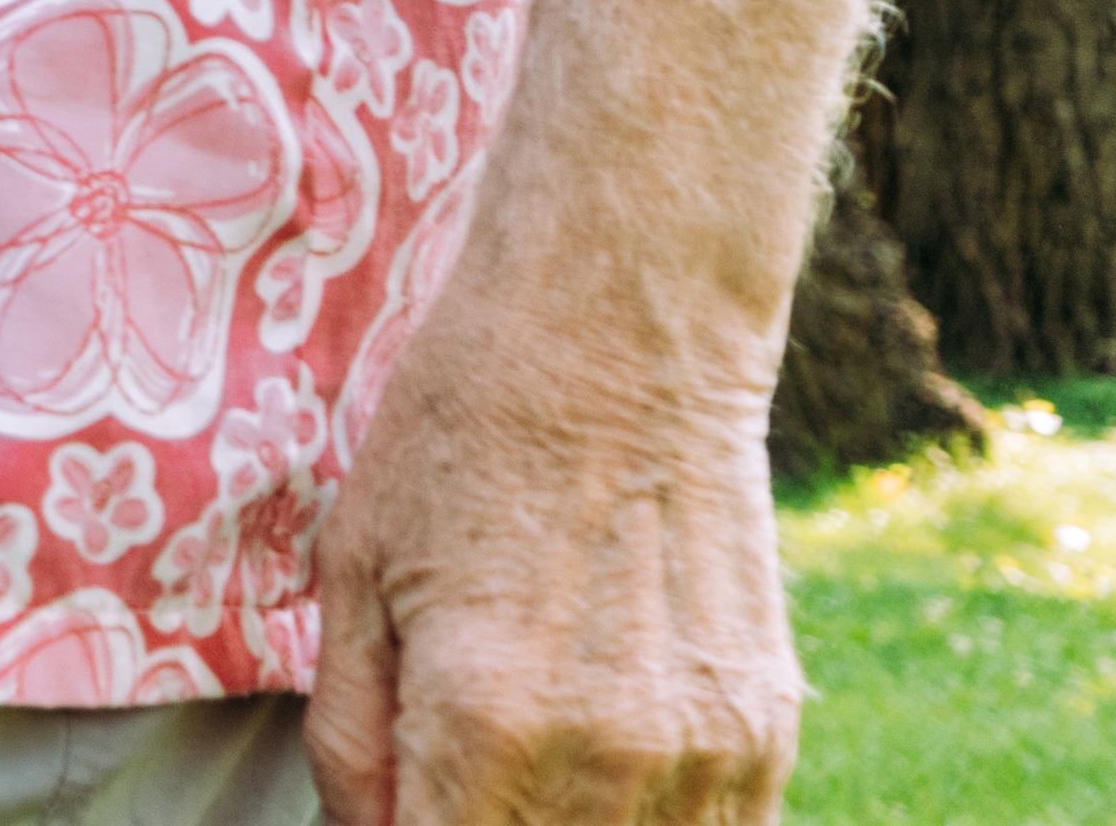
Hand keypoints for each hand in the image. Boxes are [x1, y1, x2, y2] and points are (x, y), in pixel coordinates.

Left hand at [302, 284, 800, 823]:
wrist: (618, 339)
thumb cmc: (460, 439)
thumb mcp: (352, 576)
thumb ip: (350, 740)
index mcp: (485, 722)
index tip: (401, 809)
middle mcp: (608, 757)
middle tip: (447, 776)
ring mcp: (703, 753)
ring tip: (518, 758)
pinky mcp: (765, 732)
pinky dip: (643, 825)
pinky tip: (595, 769)